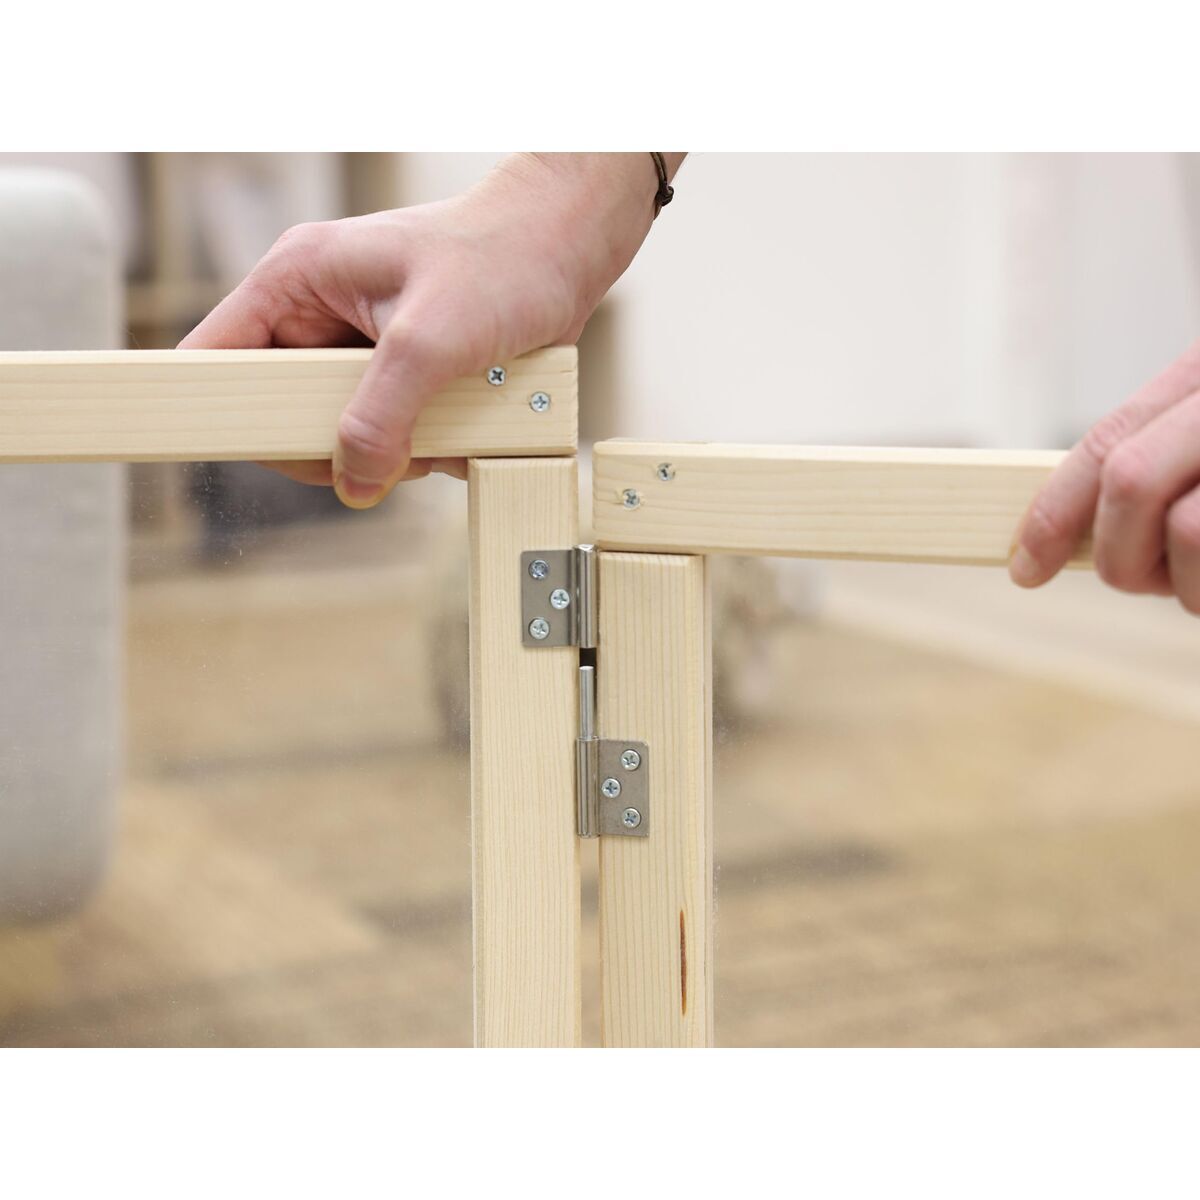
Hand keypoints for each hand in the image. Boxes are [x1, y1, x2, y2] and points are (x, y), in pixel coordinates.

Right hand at [181, 154, 669, 507]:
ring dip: (391, 449)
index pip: (216, 356)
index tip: (258, 452)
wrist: (571, 245)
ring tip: (442, 423)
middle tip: (387, 448)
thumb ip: (382, 415)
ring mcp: (362, 345)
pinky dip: (424, 443)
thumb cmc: (505, 258)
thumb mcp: (433, 338)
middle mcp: (320, 313)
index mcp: (298, 280)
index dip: (224, 410)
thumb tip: (354, 484)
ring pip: (343, 430)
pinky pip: (391, 430)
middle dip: (336, 444)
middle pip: (282, 411)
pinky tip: (463, 422)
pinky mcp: (404, 371)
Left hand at [1009, 340, 1199, 609]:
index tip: (1024, 569)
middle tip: (1147, 581)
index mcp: (1199, 376)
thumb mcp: (1193, 437)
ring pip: (1189, 533)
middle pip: (1129, 480)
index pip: (1107, 442)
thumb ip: (1153, 459)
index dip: (1054, 511)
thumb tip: (1057, 538)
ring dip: (1188, 585)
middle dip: (1119, 555)